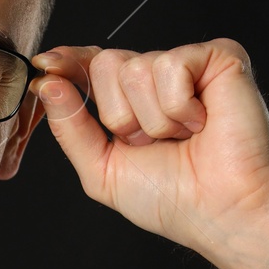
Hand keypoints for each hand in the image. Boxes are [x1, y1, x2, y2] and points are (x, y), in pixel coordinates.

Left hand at [31, 38, 268, 255]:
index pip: (90, 67)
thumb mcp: (102, 169)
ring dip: (154, 119)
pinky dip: (179, 106)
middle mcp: (157, 80)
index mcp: (130, 102)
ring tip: (184, 136)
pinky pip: (170, 65)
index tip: (45, 65)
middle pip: (105, 64)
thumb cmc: (173, 198)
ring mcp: (188, 66)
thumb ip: (70, 127)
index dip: (67, 63)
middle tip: (154, 142)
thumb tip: (45, 83)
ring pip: (135, 67)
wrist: (222, 211)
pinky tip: (203, 123)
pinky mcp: (219, 57)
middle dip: (120, 115)